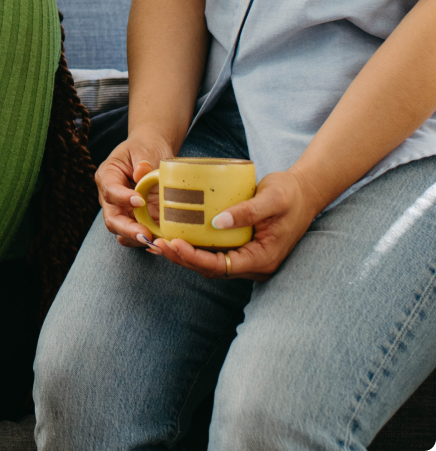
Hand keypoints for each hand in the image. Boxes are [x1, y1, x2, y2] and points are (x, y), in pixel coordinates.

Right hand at [95, 131, 176, 248]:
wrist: (151, 153)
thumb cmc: (145, 148)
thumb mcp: (143, 149)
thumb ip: (143, 161)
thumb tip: (142, 172)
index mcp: (107, 176)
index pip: (109, 190)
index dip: (122, 198)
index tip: (140, 201)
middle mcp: (111, 198)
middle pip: (112, 219)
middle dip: (127, 229)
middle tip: (145, 234)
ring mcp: (124, 212)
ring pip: (123, 232)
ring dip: (138, 239)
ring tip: (156, 242)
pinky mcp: (138, 220)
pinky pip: (139, 235)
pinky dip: (150, 241)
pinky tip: (163, 242)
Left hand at [147, 168, 322, 280]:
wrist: (305, 193)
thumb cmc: (290, 194)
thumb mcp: (272, 198)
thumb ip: (248, 211)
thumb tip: (218, 221)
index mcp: (263, 258)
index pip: (223, 266)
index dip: (196, 258)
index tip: (174, 243)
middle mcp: (254, 263)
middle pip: (212, 268)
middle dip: (183, 258)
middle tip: (157, 243)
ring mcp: (247, 257)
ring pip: (211, 263)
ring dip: (185, 255)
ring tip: (159, 242)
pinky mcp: (241, 246)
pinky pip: (214, 252)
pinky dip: (194, 247)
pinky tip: (175, 235)